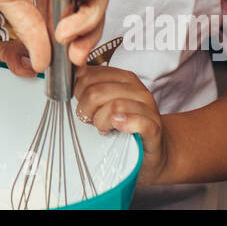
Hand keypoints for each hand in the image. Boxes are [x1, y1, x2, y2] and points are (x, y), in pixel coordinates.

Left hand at [73, 65, 167, 184]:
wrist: (152, 150)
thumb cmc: (123, 126)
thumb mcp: (105, 104)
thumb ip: (90, 89)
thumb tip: (72, 77)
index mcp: (123, 78)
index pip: (89, 75)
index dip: (78, 92)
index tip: (82, 104)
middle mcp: (137, 89)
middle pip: (96, 92)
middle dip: (86, 110)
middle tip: (91, 121)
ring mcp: (148, 108)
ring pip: (113, 106)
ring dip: (101, 122)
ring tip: (104, 128)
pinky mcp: (154, 128)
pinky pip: (139, 122)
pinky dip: (125, 124)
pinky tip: (118, 128)